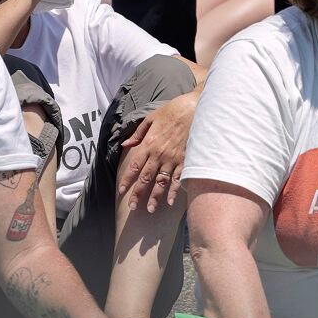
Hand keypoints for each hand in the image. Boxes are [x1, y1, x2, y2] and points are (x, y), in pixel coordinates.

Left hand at [116, 90, 197, 213]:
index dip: (127, 180)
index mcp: (149, 144)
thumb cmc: (172, 111)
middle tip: (133, 207)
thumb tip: (126, 144)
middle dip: (138, 193)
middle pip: (146, 178)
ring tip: (150, 209)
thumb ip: (139, 133)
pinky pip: (179, 179)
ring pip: (162, 182)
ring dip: (155, 196)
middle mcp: (160, 154)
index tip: (121, 191)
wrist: (196, 108)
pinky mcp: (187, 160)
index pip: (135, 166)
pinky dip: (175, 191)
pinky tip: (171, 202)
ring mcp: (174, 159)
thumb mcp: (151, 118)